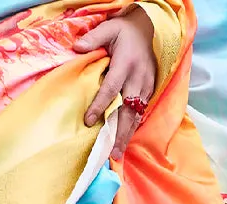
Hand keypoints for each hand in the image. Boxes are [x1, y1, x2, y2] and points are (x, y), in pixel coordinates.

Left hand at [73, 7, 156, 160]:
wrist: (149, 29)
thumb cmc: (125, 31)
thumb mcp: (109, 28)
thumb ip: (93, 38)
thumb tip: (77, 48)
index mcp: (125, 64)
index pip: (111, 89)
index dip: (100, 106)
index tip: (88, 121)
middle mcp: (137, 79)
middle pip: (127, 111)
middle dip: (119, 133)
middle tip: (111, 152)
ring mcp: (145, 87)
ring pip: (136, 116)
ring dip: (127, 136)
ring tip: (117, 153)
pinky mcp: (150, 91)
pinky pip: (141, 113)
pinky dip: (133, 128)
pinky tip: (125, 140)